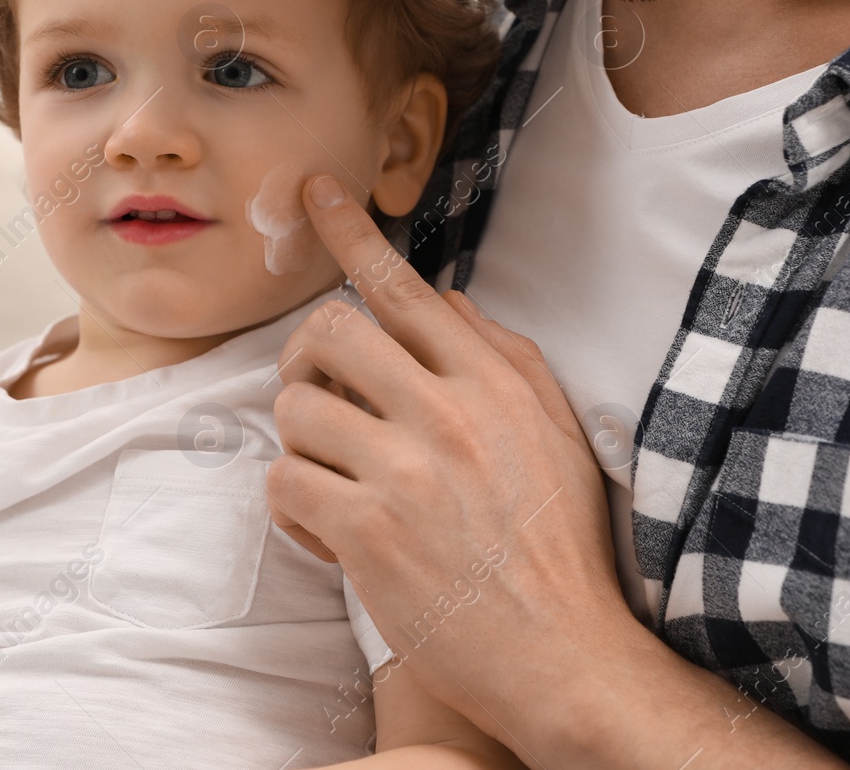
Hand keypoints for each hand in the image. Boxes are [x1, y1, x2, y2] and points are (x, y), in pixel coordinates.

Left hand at [267, 173, 625, 752]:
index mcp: (493, 384)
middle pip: (330, 333)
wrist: (564, 655)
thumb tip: (445, 300)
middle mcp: (447, 413)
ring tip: (337, 484)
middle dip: (307, 360)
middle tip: (320, 397)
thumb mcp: (559, 436)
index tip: (315, 195)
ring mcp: (404, 470)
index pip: (406, 290)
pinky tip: (329, 535)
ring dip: (302, 444)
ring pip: (296, 409)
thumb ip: (505, 359)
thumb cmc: (561, 550)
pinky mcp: (366, 531)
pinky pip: (285, 482)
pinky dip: (293, 508)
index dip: (353, 234)